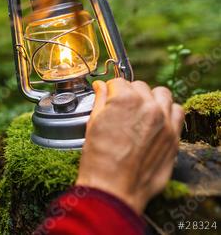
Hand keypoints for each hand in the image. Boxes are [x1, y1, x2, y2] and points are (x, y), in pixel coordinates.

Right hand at [76, 78, 184, 213]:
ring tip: (140, 111)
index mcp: (124, 99)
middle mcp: (148, 106)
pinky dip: (168, 111)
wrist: (114, 188)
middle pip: (139, 86)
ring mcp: (164, 120)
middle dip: (129, 94)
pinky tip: (156, 120)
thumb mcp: (92, 124)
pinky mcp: (174, 135)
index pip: (118, 82)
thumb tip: (101, 87)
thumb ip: (100, 100)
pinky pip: (177, 111)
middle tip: (121, 109)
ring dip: (150, 98)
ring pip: (161, 94)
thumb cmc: (100, 159)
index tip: (108, 97)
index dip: (110, 91)